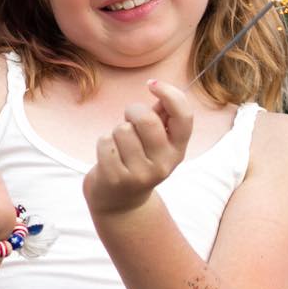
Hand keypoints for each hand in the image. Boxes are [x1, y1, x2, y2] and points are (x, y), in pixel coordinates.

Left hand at [82, 80, 192, 217]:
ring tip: (120, 146)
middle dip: (133, 112)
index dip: (170, 94)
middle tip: (129, 121)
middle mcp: (163, 164)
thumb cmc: (138, 160)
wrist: (121, 203)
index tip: (152, 85)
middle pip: (146, 119)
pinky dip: (103, 143)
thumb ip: (162, 117)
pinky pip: (105, 142)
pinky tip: (109, 157)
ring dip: (116, 132)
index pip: (184, 116)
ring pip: (122, 130)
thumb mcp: (157, 142)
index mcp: (178, 151)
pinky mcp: (117, 178)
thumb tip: (160, 89)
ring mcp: (140, 174)